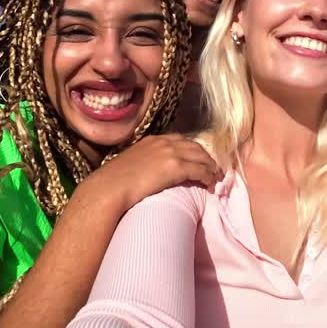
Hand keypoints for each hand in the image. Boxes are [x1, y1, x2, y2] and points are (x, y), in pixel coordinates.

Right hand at [81, 135, 223, 211]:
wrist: (111, 187)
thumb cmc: (115, 181)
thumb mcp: (131, 162)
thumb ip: (143, 162)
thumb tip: (146, 173)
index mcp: (153, 140)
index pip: (180, 140)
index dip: (192, 150)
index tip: (198, 159)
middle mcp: (164, 142)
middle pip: (195, 146)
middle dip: (206, 157)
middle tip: (213, 169)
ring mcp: (171, 153)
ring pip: (201, 156)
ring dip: (211, 167)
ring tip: (215, 177)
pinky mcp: (176, 167)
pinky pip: (200, 170)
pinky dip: (208, 176)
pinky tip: (211, 183)